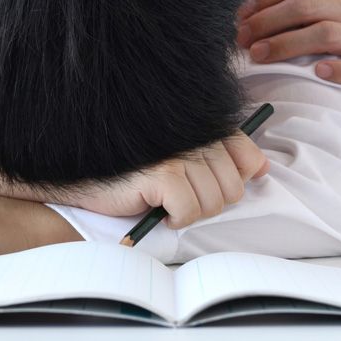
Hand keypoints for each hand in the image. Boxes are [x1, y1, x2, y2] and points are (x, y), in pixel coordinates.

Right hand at [0, 134, 269, 229]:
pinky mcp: (163, 173)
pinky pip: (190, 210)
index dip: (237, 174)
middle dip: (209, 201)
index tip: (208, 182)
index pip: (245, 152)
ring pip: (216, 201)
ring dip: (192, 211)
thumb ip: (219, 154)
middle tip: (177, 196)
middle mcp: (192, 132)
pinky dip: (176, 218)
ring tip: (166, 201)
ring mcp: (179, 151)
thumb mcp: (176, 154)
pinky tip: (156, 207)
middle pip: (233, 185)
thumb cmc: (129, 165)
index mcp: (198, 122)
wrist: (81, 172)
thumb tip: (259, 168)